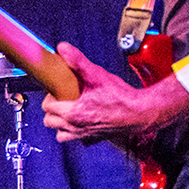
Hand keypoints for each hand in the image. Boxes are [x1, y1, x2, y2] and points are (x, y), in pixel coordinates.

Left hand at [41, 41, 171, 147]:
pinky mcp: (95, 139)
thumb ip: (77, 61)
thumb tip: (62, 48)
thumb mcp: (96, 75)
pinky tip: (84, 120)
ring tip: (69, 111)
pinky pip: (78, 139)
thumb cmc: (121, 97)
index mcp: (72, 113)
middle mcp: (75, 127)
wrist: (141, 113)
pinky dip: (77, 132)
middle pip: (50, 122)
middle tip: (61, 100)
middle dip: (52, 110)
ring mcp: (85, 135)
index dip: (49, 96)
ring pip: (61, 135)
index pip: (47, 107)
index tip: (57, 91)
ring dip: (61, 125)